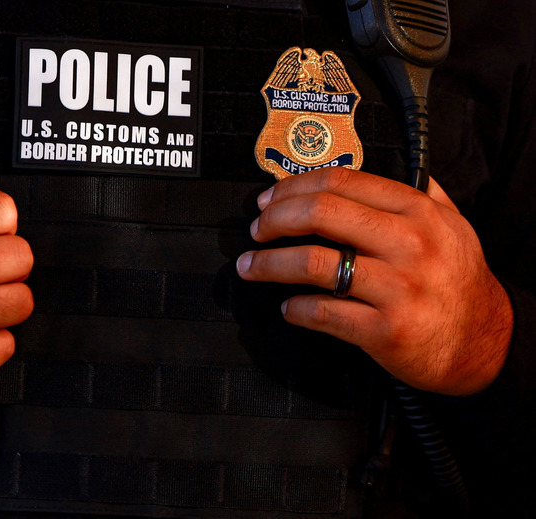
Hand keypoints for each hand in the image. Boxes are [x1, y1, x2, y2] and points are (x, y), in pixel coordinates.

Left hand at [236, 167, 511, 395]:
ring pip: (312, 264)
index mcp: (417, 211)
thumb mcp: (453, 226)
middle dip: (274, 220)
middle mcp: (408, 244)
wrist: (484, 344)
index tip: (269, 200)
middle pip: (320, 213)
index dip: (293, 187)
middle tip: (256, 230)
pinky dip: (295, 309)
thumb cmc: (459, 282)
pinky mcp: (385, 330)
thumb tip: (394, 164)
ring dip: (269, 264)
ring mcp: (397, 288)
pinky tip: (289, 308)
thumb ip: (422, 193)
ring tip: (251, 267)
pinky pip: (322, 313)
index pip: (341, 182)